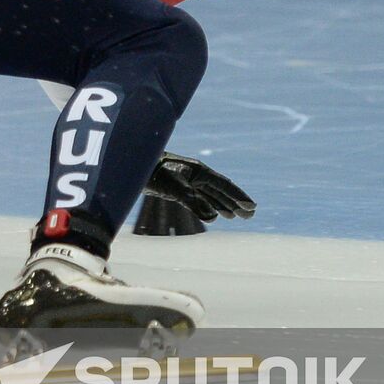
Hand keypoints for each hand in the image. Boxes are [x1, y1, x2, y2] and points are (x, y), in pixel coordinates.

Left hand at [133, 153, 254, 235]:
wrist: (132, 165)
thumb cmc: (153, 173)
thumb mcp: (174, 188)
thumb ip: (193, 202)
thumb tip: (212, 218)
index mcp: (198, 171)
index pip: (224, 185)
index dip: (238, 197)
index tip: (251, 207)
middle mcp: (195, 175)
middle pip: (220, 190)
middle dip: (234, 203)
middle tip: (249, 216)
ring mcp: (186, 181)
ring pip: (210, 195)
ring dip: (223, 205)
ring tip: (236, 216)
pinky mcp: (176, 188)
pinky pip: (199, 198)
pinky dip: (209, 205)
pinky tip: (214, 213)